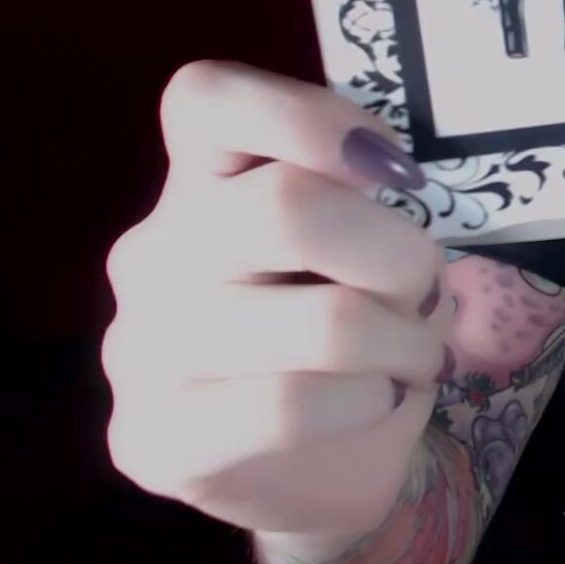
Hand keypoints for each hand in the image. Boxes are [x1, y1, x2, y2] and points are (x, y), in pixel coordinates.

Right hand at [103, 61, 451, 540]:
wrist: (333, 464)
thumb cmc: (361, 326)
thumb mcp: (375, 243)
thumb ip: (366, 195)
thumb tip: (389, 176)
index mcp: (201, 181)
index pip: (207, 99)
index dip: (314, 120)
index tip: (395, 175)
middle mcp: (154, 252)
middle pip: (286, 207)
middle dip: (398, 255)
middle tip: (424, 291)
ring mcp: (140, 347)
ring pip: (318, 320)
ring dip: (405, 342)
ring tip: (415, 358)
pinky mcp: (150, 439)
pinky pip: (287, 407)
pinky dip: (366, 400)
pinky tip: (376, 401)